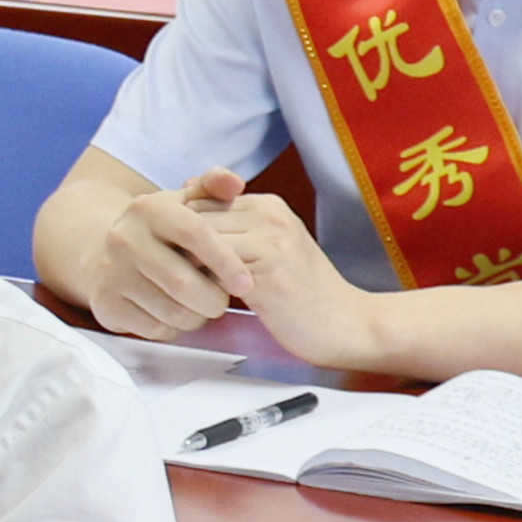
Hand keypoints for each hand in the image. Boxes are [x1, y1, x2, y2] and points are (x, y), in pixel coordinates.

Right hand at [59, 181, 249, 344]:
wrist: (102, 252)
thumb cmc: (160, 231)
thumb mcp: (185, 201)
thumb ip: (215, 186)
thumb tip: (234, 182)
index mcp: (148, 208)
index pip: (194, 234)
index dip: (225, 261)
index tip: (245, 283)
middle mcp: (124, 238)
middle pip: (183, 284)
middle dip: (214, 300)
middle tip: (223, 301)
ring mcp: (112, 273)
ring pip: (173, 312)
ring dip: (197, 317)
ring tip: (201, 306)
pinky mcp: (106, 305)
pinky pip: (156, 329)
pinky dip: (175, 328)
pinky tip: (176, 313)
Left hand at [182, 193, 393, 369]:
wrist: (347, 324)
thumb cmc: (303, 291)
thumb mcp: (269, 247)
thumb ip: (234, 226)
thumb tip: (186, 197)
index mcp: (269, 205)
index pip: (201, 199)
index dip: (181, 227)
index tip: (176, 252)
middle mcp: (270, 215)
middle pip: (196, 217)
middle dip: (179, 244)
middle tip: (174, 273)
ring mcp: (271, 241)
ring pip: (202, 242)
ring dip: (187, 265)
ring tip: (189, 289)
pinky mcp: (268, 272)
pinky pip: (215, 270)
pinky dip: (203, 285)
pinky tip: (205, 302)